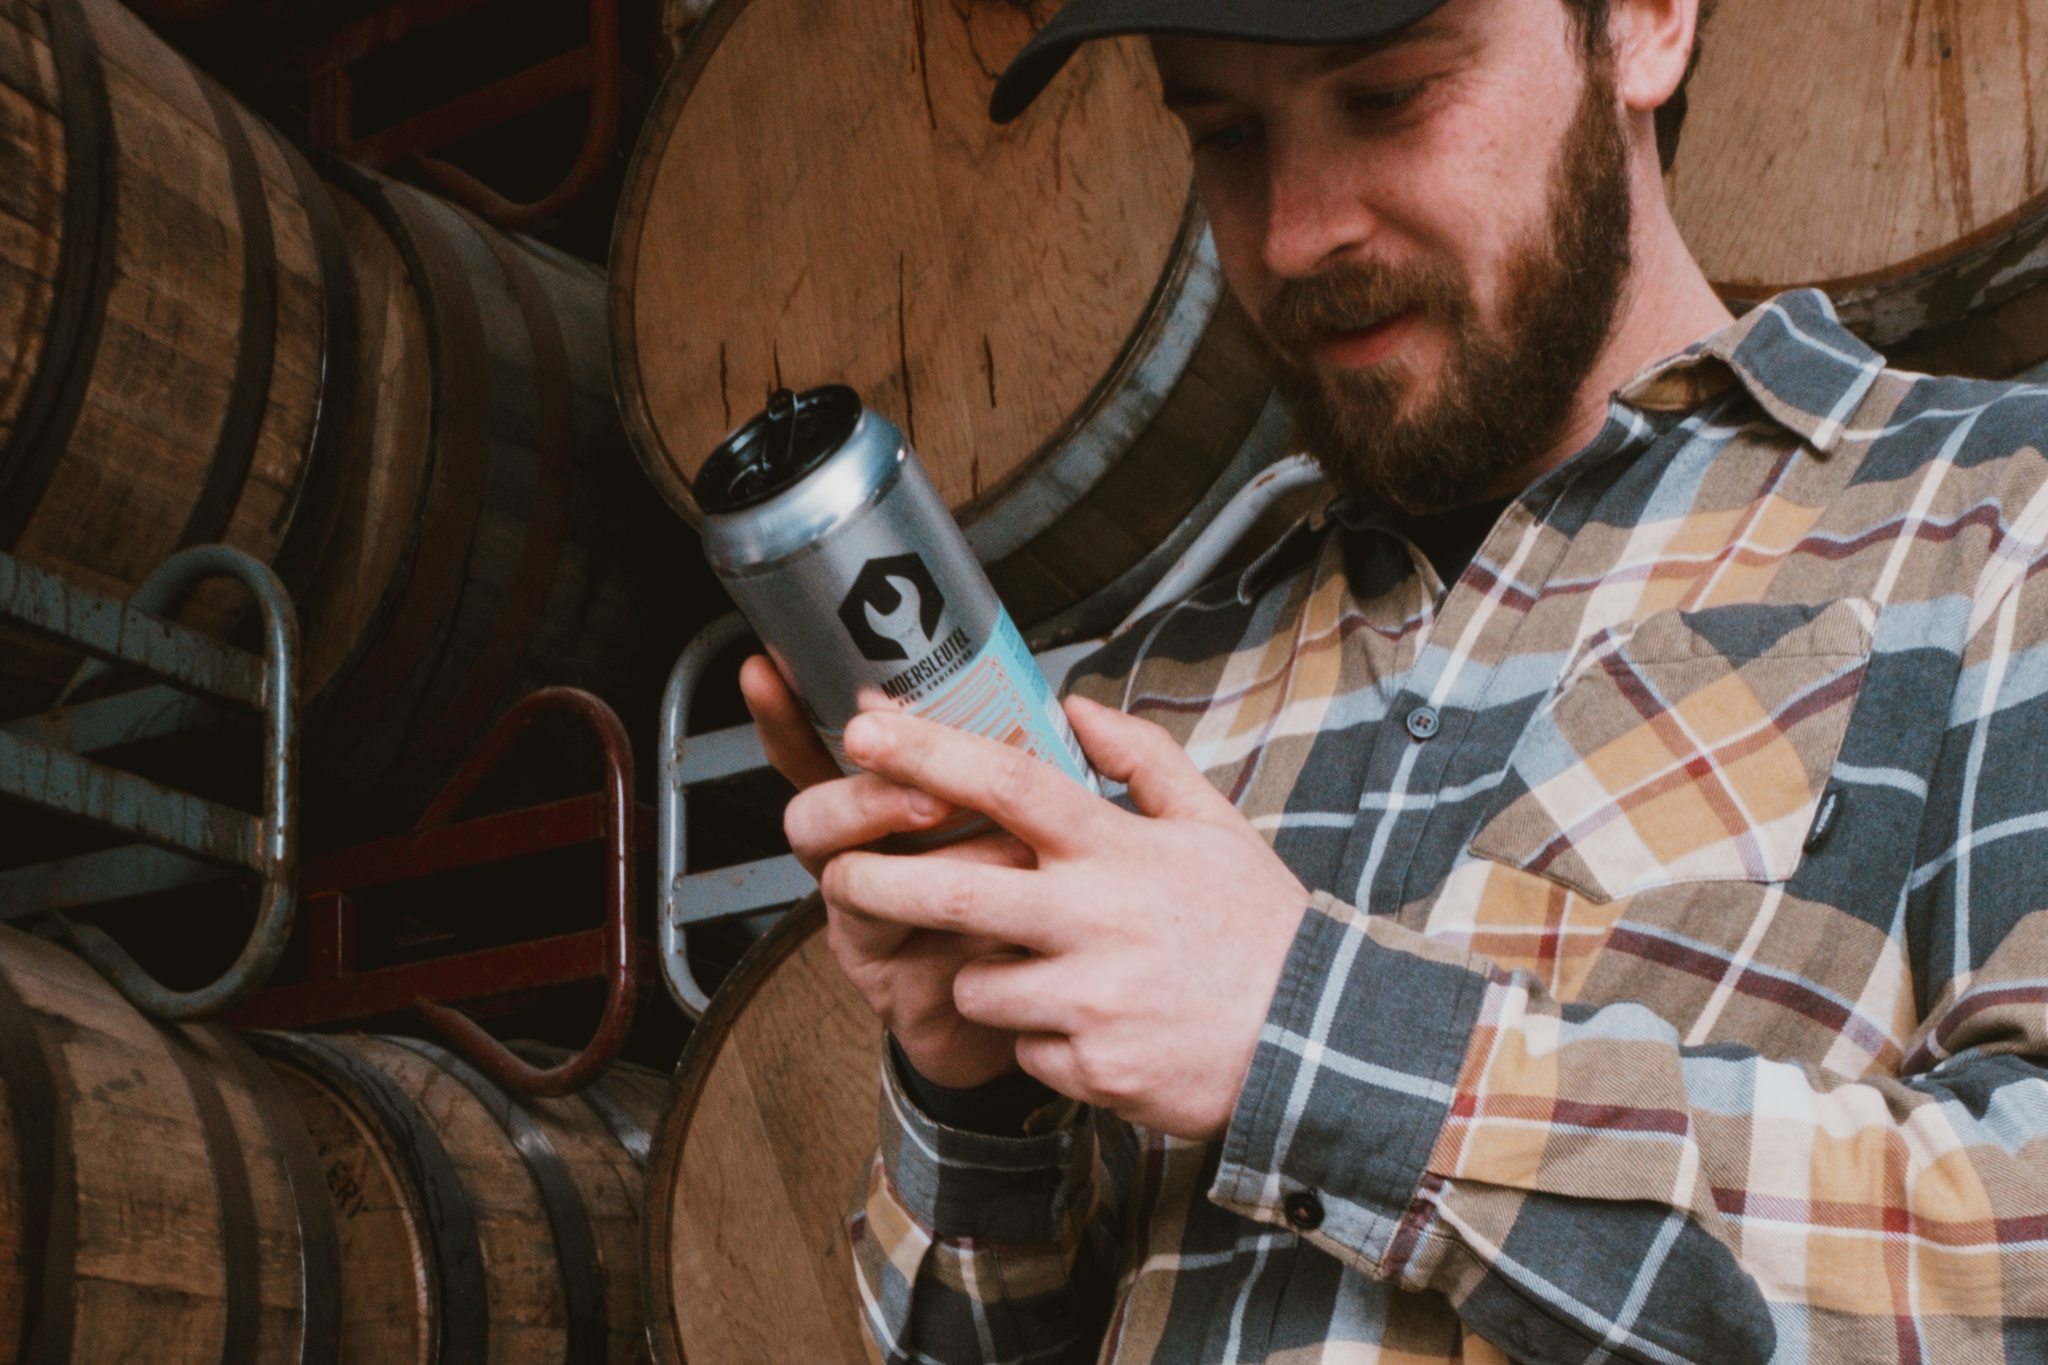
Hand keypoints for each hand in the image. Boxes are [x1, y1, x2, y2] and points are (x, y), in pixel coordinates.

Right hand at [741, 656, 1029, 1088]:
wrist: (1052, 999)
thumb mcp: (1021, 816)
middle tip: (931, 798)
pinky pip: (909, 960)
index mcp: (880, 809)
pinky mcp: (896, 992)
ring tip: (1003, 853)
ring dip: (922, 866)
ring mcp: (866, 929)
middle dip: (865, 799)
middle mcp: (857, 863)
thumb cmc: (1026, 897)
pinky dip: (963, 938)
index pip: (813, 754)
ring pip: (848, 887)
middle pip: (811, 819)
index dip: (783, 717)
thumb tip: (1063, 705)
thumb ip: (1021, 769)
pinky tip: (1009, 928)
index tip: (766, 671)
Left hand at [822, 694, 1310, 1139]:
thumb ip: (1141, 758)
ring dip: (979, 974)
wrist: (1312, 1042)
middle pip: (954, 894)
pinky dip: (1036, 1035)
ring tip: (1035, 968)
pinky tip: (1090, 1024)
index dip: (927, 752)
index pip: (1008, 782)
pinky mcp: (1090, 1066)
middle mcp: (1095, 920)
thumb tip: (1077, 706)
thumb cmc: (1257, 928)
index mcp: (1118, 850)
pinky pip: (1023, 1046)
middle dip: (878, 881)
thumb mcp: (1213, 824)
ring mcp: (1089, 999)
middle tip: (838, 872)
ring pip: (976, 982)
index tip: (864, 728)